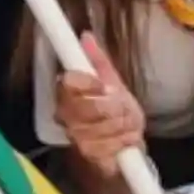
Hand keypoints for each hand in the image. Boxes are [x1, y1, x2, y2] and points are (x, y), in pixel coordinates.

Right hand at [55, 32, 146, 173]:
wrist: (123, 150)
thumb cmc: (115, 113)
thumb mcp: (113, 82)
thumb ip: (99, 61)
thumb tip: (86, 36)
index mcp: (68, 93)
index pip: (70, 82)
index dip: (90, 83)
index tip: (105, 86)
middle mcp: (67, 115)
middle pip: (91, 106)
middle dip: (116, 107)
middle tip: (124, 108)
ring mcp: (77, 138)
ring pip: (106, 126)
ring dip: (125, 125)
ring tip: (127, 124)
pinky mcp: (89, 157)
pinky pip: (111, 146)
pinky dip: (125, 141)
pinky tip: (125, 140)